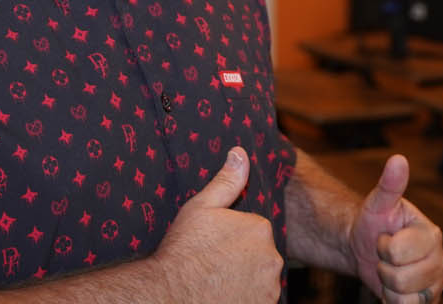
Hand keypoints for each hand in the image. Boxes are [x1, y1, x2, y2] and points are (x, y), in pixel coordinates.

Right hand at [150, 146, 282, 302]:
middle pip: (259, 256)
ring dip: (246, 281)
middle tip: (213, 265)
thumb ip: (227, 180)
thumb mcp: (201, 208)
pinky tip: (225, 296)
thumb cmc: (183, 251)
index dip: (231, 238)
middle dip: (242, 260)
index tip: (212, 246)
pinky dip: (247, 299)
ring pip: (260, 279)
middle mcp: (272, 258)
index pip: (253, 231)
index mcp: (260, 228)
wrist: (171, 295)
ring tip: (217, 283)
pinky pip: (260, 300)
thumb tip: (240, 153)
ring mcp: (269, 288)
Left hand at [349, 155, 442, 303]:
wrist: (366, 248)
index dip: (383, 247)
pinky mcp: (429, 301)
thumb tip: (398, 159)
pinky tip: (394, 289)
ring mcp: (435, 283)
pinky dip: (393, 302)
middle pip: (402, 279)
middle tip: (385, 257)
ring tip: (389, 271)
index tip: (385, 237)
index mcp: (432, 234)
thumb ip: (390, 184)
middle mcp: (440, 260)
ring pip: (404, 298)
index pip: (399, 252)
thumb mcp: (377, 203)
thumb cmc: (373, 223)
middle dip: (384, 269)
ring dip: (388, 287)